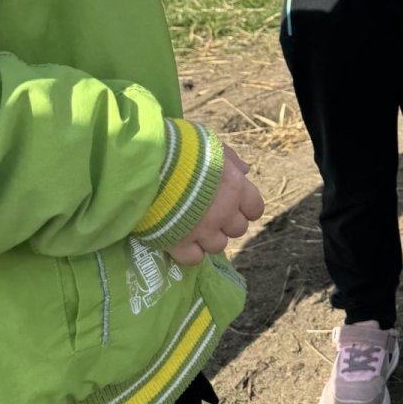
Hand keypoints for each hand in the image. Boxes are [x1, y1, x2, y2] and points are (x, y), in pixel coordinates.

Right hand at [168, 146, 264, 265]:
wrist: (147, 163)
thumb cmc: (180, 148)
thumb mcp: (210, 145)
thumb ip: (230, 160)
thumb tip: (246, 172)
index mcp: (236, 187)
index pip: (255, 209)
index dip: (244, 208)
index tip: (233, 204)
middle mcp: (224, 212)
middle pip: (237, 229)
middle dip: (226, 223)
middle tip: (209, 213)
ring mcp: (202, 230)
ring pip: (218, 246)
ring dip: (208, 238)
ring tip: (193, 225)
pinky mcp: (179, 243)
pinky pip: (193, 258)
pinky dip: (189, 251)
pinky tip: (180, 239)